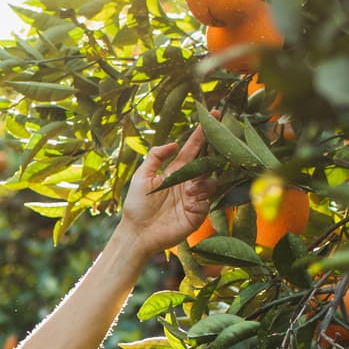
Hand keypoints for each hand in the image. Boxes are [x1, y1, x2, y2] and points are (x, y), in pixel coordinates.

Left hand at [117, 124, 216, 255]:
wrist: (137, 233)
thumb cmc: (136, 205)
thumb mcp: (141, 176)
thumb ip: (155, 157)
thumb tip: (174, 143)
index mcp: (175, 171)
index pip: (192, 149)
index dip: (202, 134)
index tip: (212, 116)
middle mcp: (187, 183)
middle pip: (206, 164)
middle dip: (210, 157)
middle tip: (206, 157)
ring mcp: (194, 198)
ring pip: (210, 182)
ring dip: (201, 183)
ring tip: (187, 192)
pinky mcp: (197, 214)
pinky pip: (206, 202)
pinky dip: (198, 200)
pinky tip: (187, 205)